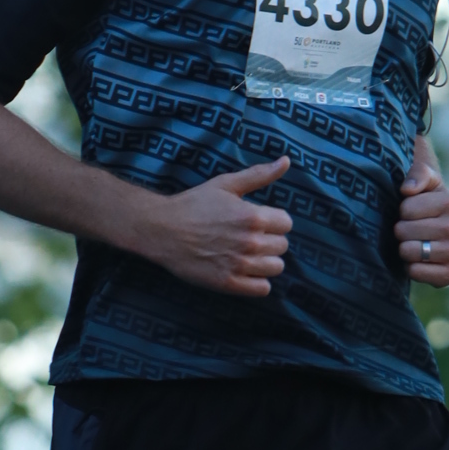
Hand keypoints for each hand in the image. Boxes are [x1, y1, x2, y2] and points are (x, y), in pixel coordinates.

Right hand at [146, 157, 291, 296]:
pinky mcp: (228, 283)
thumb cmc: (194, 204)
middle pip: (282, 246)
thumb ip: (260, 174)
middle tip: (251, 237)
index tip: (260, 221)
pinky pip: (262, 288)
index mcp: (252, 216)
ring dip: (266, 261)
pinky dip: (258, 281)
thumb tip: (286, 161)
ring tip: (249, 254)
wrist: (162, 230)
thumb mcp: (226, 184)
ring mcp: (239, 265)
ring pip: (276, 268)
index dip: (275, 221)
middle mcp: (250, 242)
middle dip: (270, 240)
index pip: (286, 223)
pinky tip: (245, 271)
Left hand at [395, 152, 448, 286]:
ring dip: (404, 249)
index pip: (406, 209)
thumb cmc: (424, 201)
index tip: (410, 212)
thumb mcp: (423, 179)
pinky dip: (411, 268)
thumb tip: (408, 190)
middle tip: (408, 230)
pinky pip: (418, 272)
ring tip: (412, 244)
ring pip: (410, 252)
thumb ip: (418, 174)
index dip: (401, 211)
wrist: (436, 230)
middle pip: (404, 231)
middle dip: (400, 231)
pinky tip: (417, 261)